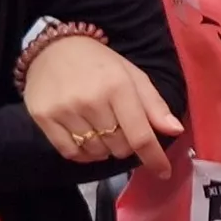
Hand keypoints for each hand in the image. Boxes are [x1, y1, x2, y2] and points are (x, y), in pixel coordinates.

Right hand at [22, 35, 178, 175]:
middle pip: (118, 147)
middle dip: (126, 145)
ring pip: (96, 152)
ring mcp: (65, 110)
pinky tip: (86, 139)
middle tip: (120, 128)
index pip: (140, 135)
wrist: (53, 48)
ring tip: (102, 130)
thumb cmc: (100, 64)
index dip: (154, 158)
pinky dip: (83, 154)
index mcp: (118, 87)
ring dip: (104, 149)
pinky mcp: (44, 118)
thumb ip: (155, 105)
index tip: (163, 172)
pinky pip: (70, 152)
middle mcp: (91, 101)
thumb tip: (176, 130)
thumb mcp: (133, 76)